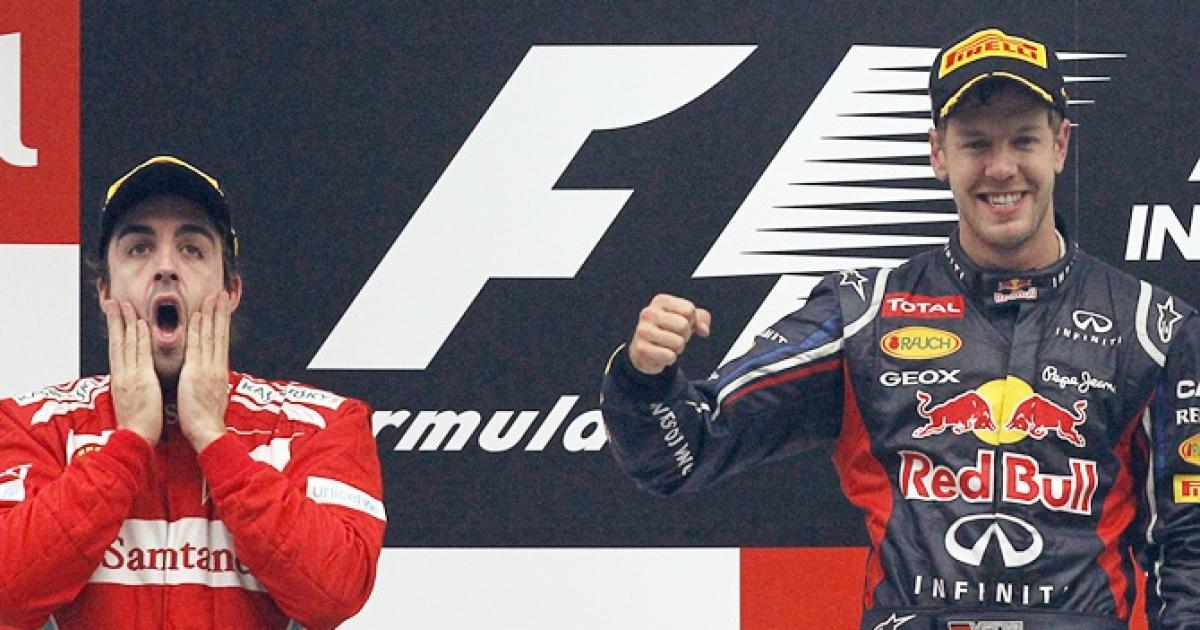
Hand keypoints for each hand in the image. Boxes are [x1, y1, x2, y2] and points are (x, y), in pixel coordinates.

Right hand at [103, 300, 162, 445]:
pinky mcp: (142, 381)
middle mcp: (122, 374)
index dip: (116, 330)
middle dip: (116, 320)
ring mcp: (130, 376)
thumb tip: (133, 376)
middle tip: (114, 301)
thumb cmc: (137, 423)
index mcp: (121, 379)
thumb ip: (132, 384)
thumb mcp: (131, 399)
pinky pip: (141, 355)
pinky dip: (140, 339)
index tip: (115, 314)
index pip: (117, 349)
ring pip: (127, 344)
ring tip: (125, 305)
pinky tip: (140, 325)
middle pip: (117, 342)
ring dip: (126, 323)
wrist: (136, 438)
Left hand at [177, 293, 231, 451]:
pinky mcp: (198, 372)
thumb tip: (211, 376)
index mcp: (218, 372)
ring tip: (213, 297)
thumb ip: (211, 383)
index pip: (221, 342)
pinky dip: (198, 330)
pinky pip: (197, 346)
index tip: (222, 309)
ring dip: (211, 315)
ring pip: (210, 336)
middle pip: (219, 334)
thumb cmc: (206, 421)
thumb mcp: (212, 397)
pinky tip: (199, 316)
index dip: (221, 324)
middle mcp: (216, 366)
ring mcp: (208, 368)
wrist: (207, 433)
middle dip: (220, 313)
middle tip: (221, 294)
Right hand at [628, 293, 711, 374]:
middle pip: (684, 326)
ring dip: (677, 348)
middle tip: (673, 336)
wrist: (645, 350)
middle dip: (684, 335)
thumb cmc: (669, 330)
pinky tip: (660, 354)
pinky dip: (670, 359)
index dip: (690, 321)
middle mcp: (649, 313)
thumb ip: (702, 318)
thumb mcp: (687, 319)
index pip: (690, 310)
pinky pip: (669, 356)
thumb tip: (704, 330)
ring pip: (678, 343)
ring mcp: (643, 331)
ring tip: (666, 345)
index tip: (679, 324)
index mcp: (660, 301)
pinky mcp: (641, 349)